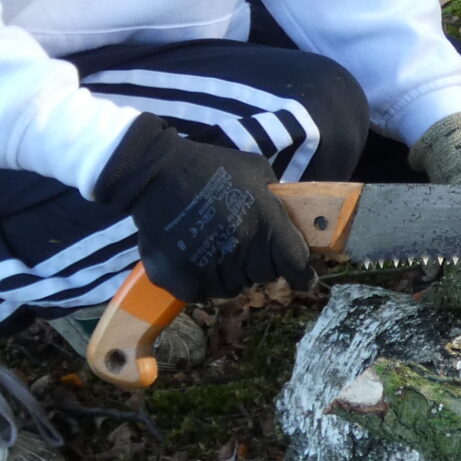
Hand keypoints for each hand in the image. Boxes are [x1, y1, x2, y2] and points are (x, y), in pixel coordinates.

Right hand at [94, 114, 314, 300]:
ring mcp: (212, 268)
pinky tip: (191, 257)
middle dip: (257, 262)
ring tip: (211, 245)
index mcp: (266, 223)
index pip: (296, 263)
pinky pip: (202, 294)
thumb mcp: (254, 169)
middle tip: (238, 242)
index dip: (302, 274)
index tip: (305, 280)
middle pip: (263, 276)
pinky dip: (199, 281)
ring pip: (232, 287)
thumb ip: (274, 197)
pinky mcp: (184, 281)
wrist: (155, 171)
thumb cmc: (209, 166)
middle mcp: (243, 249)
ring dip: (228, 273)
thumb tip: (288, 219)